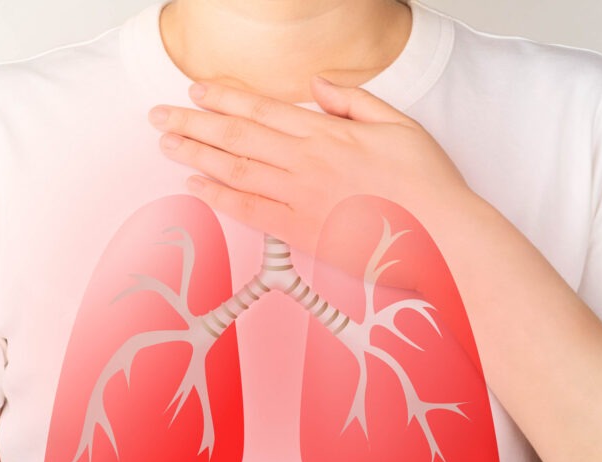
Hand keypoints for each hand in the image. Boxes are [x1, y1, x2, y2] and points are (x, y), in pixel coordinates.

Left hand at [147, 76, 477, 260]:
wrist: (440, 236)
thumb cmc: (426, 184)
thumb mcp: (399, 125)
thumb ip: (355, 101)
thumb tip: (319, 85)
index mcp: (328, 133)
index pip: (263, 108)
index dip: (225, 96)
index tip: (197, 90)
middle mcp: (307, 161)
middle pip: (238, 134)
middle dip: (194, 121)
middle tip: (161, 115)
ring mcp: (301, 197)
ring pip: (235, 169)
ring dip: (196, 154)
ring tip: (167, 143)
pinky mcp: (301, 232)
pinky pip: (249, 211)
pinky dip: (219, 197)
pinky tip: (196, 185)